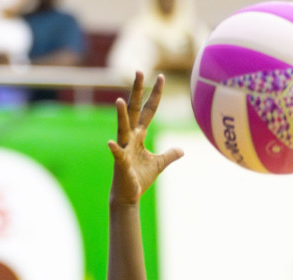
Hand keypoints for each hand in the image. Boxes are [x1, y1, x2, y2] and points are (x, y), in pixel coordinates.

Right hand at [109, 72, 182, 205]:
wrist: (128, 196)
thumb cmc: (140, 178)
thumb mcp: (160, 164)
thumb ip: (170, 154)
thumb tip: (182, 149)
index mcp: (139, 135)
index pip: (148, 110)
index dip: (155, 94)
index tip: (161, 76)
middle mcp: (130, 137)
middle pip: (133, 110)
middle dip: (136, 92)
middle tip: (138, 71)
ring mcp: (124, 148)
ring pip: (122, 128)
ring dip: (121, 115)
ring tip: (120, 100)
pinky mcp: (121, 163)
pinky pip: (117, 154)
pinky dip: (114, 148)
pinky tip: (110, 142)